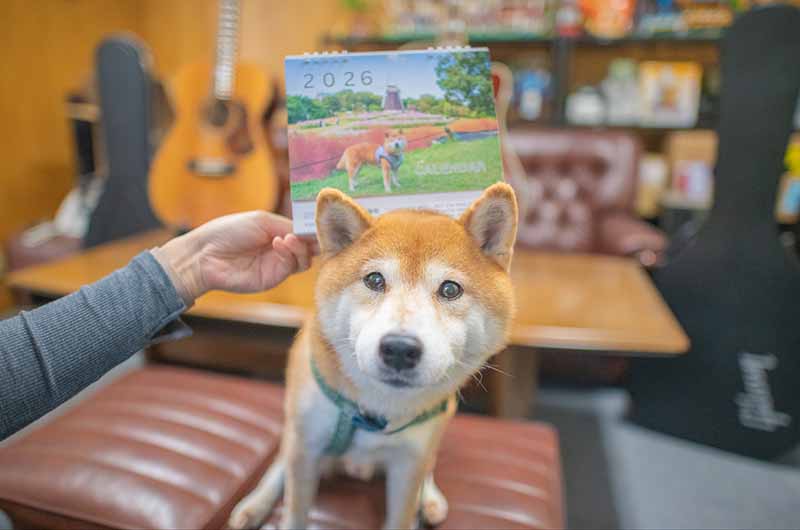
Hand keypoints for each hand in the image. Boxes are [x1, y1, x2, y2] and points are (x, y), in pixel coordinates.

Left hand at [152, 211, 317, 305]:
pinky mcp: (273, 278)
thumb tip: (310, 232)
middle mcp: (281, 250)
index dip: (313, 229)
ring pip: (305, 259)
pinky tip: (279, 243)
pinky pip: (292, 267)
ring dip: (301, 247)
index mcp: (277, 232)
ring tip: (288, 238)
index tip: (321, 222)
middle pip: (309, 248)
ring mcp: (277, 265)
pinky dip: (291, 254)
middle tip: (310, 233)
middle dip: (313, 239)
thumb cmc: (229, 231)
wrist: (206, 255)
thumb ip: (288, 225)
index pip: (304, 232)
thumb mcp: (262, 220)